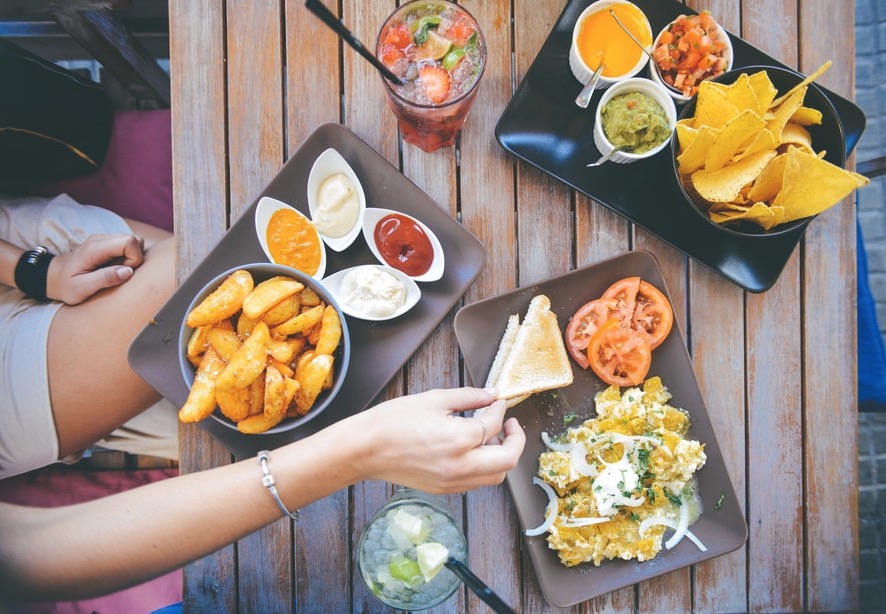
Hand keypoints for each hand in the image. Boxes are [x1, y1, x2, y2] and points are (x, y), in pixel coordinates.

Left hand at [45, 234, 145, 304]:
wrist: (52, 277)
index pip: (129, 242)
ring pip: (134, 242)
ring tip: (115, 270)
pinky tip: (114, 267)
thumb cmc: (66, 285)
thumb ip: (105, 279)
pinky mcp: (107, 243)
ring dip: (132, 258)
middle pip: (135, 240)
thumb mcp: (82, 288)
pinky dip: (127, 257)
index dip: (134, 259)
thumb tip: (128, 271)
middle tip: (119, 272)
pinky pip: (128, 246)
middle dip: (135, 259)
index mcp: (95, 248)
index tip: (123, 273)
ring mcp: (104, 239)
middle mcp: (101, 239)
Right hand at [353, 387, 525, 493]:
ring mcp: (453, 482)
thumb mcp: (434, 399)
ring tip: (491, 438)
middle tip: (510, 424)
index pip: (493, 425)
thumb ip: (469, 397)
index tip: (498, 401)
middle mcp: (461, 466)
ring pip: (495, 476)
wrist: (366, 449)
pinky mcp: (444, 490)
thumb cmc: (394, 421)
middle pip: (508, 460)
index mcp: (459, 439)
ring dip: (501, 456)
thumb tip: (491, 395)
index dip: (500, 409)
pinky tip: (473, 450)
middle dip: (516, 440)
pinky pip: (477, 482)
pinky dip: (484, 467)